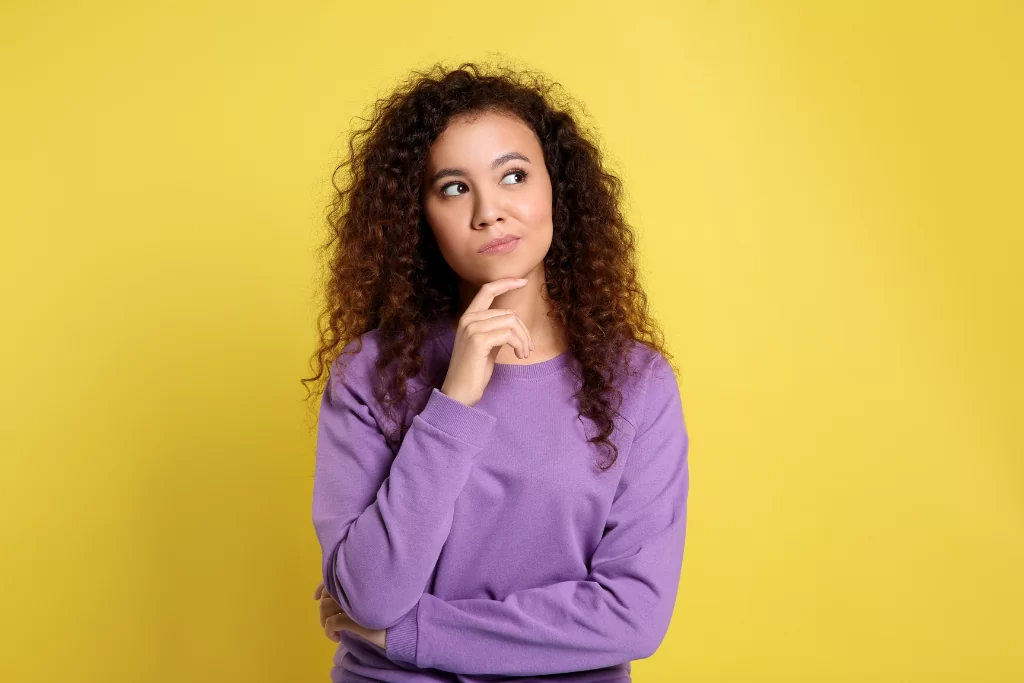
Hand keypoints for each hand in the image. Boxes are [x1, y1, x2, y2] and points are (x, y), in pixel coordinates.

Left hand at [313, 581, 386, 648]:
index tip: (316, 597)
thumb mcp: (374, 602)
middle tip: (329, 623)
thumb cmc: (393, 615)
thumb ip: (359, 596)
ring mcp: (354, 604)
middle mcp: (355, 590)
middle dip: (323, 610)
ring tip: (335, 632)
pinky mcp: (354, 620)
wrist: (404, 628)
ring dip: (325, 622)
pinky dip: (329, 632)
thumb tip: (340, 604)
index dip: (321, 587)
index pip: (333, 579)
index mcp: (360, 583)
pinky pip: (331, 623)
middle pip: (326, 595)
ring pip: (325, 608)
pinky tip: (337, 638)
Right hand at [440, 278, 534, 406]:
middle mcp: (468, 319)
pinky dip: (520, 344)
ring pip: (511, 322)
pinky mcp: (478, 340)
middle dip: (523, 330)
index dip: (506, 283)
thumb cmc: (473, 372)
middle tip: (527, 349)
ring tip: (524, 353)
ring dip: (524, 339)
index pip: (487, 290)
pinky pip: (509, 334)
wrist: (459, 393)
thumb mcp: (486, 346)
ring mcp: (472, 328)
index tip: (523, 281)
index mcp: (468, 318)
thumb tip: (514, 323)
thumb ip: (495, 330)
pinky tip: (520, 355)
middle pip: (508, 312)